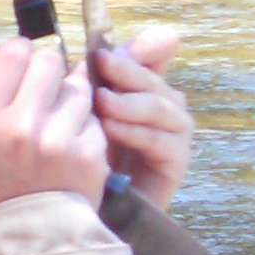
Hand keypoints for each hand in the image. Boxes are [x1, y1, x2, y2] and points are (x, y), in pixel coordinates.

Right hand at [0, 37, 108, 229]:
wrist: (26, 240)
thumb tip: (20, 57)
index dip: (23, 52)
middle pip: (49, 62)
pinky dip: (89, 131)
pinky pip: (96, 122)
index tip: (27, 60)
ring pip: (79, 89)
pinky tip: (77, 149)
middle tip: (51, 88)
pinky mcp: (89, 155)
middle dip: (54, 71)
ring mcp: (58, 140)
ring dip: (75, 101)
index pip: (10, 55)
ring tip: (64, 125)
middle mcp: (19, 126)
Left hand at [90, 24, 193, 209]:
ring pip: (161, 106)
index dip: (144, 46)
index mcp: (142, 87)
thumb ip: (84, 81)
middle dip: (128, 69)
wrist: (89, 210)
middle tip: (102, 63)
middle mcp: (163, 106)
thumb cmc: (79, 158)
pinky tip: (112, 130)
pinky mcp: (177, 161)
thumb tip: (92, 49)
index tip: (117, 44)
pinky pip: (163, 141)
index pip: (154, 54)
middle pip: (153, 79)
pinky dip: (137, 132)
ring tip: (102, 102)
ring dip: (131, 102)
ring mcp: (174, 133)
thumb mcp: (77, 114)